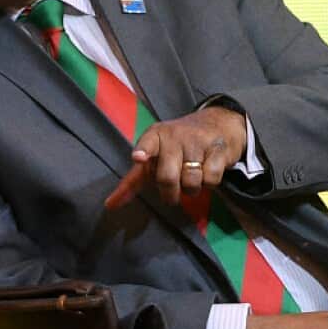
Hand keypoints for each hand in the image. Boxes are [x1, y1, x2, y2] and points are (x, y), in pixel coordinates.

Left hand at [104, 105, 245, 208]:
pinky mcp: (217, 150)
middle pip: (167, 177)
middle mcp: (174, 137)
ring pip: (190, 181)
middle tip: (172, 193)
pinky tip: (207, 172)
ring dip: (191, 189)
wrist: (217, 123)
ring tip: (191, 179)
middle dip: (170, 194)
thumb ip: (132, 182)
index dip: (142, 151)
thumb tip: (110, 205)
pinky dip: (209, 183)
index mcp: (154, 136)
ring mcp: (196, 142)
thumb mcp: (153, 157)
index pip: (146, 143)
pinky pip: (211, 179)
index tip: (138, 158)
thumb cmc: (176, 147)